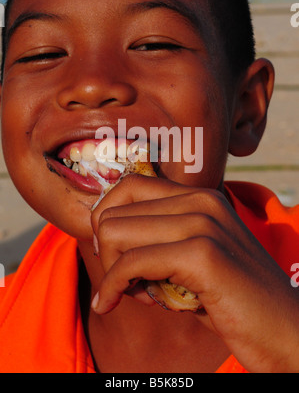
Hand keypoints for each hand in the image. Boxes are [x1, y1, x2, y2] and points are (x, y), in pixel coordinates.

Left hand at [91, 174, 298, 371]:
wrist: (286, 331)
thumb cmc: (232, 298)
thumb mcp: (193, 256)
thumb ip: (160, 237)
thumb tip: (104, 232)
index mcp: (200, 196)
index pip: (129, 185)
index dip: (108, 219)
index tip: (113, 253)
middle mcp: (202, 200)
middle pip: (114, 209)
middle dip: (108, 251)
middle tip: (125, 280)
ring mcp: (203, 223)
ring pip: (115, 232)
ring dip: (112, 270)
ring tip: (137, 293)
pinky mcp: (203, 255)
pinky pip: (131, 263)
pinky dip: (114, 286)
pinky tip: (112, 303)